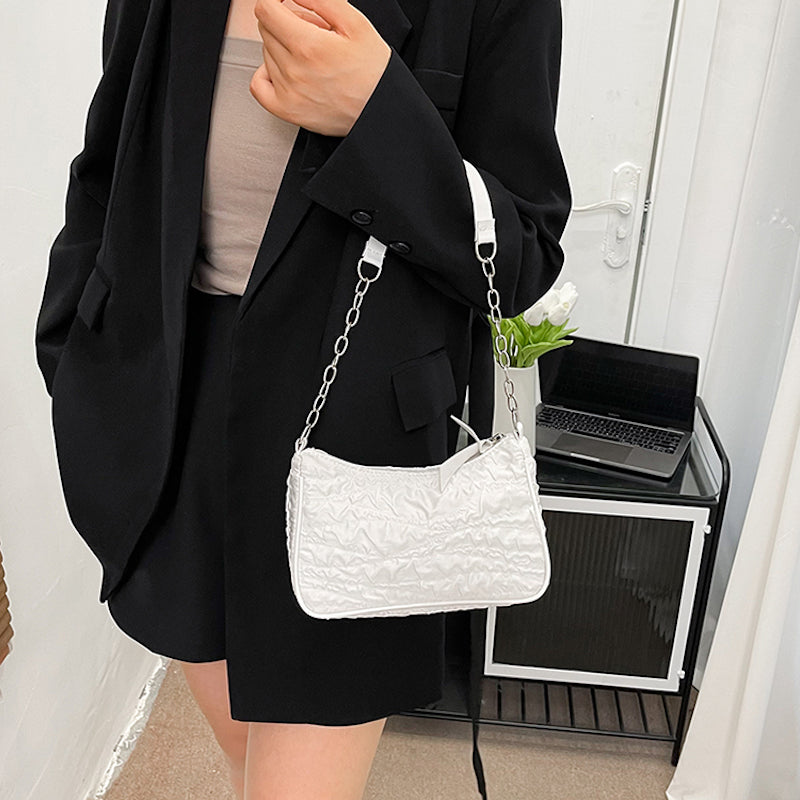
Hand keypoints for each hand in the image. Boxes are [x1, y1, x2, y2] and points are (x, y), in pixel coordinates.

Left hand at [250, 0, 391, 136]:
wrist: (380, 111)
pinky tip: (285, 70)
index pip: (266, 10)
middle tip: (312, 32)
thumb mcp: (355, 24)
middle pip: (266, 30)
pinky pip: (258, 85)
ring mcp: (288, 93)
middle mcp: (294, 71)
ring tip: (310, 55)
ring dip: (282, 47)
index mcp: (309, 46)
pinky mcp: (287, 111)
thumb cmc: (373, 72)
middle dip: (285, 23)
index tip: (285, 3)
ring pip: (266, 53)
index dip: (275, 0)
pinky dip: (265, 73)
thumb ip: (321, 0)